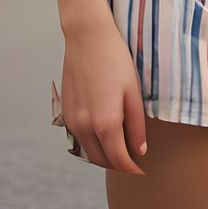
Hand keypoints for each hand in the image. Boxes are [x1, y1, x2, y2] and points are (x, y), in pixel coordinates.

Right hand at [59, 17, 148, 173]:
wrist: (87, 38)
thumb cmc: (115, 61)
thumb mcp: (133, 92)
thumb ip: (136, 125)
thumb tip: (139, 150)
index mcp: (105, 123)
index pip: (119, 159)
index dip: (132, 168)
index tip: (142, 170)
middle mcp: (84, 127)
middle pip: (101, 160)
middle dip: (118, 164)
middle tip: (133, 161)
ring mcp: (72, 121)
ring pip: (88, 152)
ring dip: (104, 156)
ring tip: (121, 149)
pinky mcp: (66, 112)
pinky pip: (79, 139)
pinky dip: (91, 144)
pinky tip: (104, 134)